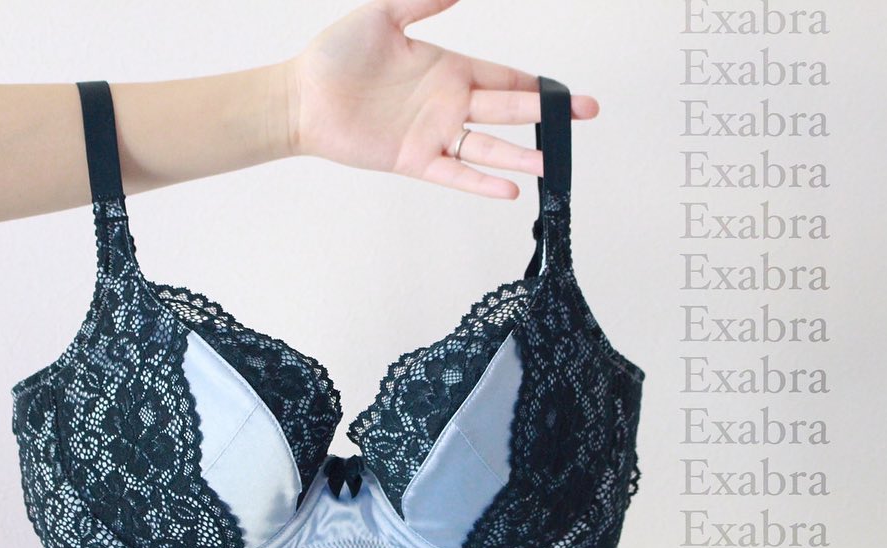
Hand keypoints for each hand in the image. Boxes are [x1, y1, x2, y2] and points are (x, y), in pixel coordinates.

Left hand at [284, 0, 599, 198]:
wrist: (301, 97)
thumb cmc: (334, 57)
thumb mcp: (383, 15)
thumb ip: (423, 1)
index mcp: (448, 69)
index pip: (503, 77)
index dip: (536, 84)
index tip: (567, 92)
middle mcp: (447, 104)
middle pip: (507, 110)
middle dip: (546, 115)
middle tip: (584, 117)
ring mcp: (433, 134)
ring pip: (487, 147)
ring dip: (520, 155)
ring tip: (551, 164)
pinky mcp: (414, 160)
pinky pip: (454, 174)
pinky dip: (481, 184)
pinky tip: (509, 190)